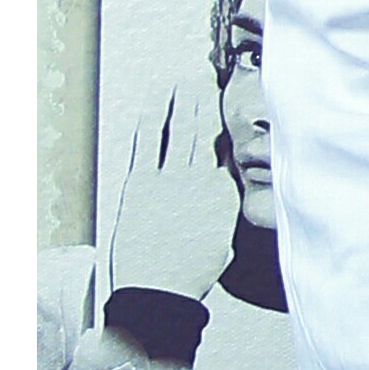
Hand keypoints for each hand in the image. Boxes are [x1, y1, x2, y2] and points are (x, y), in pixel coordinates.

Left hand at [104, 81, 237, 319]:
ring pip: (182, 130)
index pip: (227, 150)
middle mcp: (201, 181)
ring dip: (185, 101)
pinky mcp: (141, 183)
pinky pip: (149, 142)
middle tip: (207, 77)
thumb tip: (226, 196)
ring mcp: (171, 179)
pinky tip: (155, 101)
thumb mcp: (222, 241)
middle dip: (206, 101)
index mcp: (223, 195)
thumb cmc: (191, 274)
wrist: (160, 291)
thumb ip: (224, 212)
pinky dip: (153, 117)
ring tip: (187, 79)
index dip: (226, 123)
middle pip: (207, 131)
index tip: (227, 103)